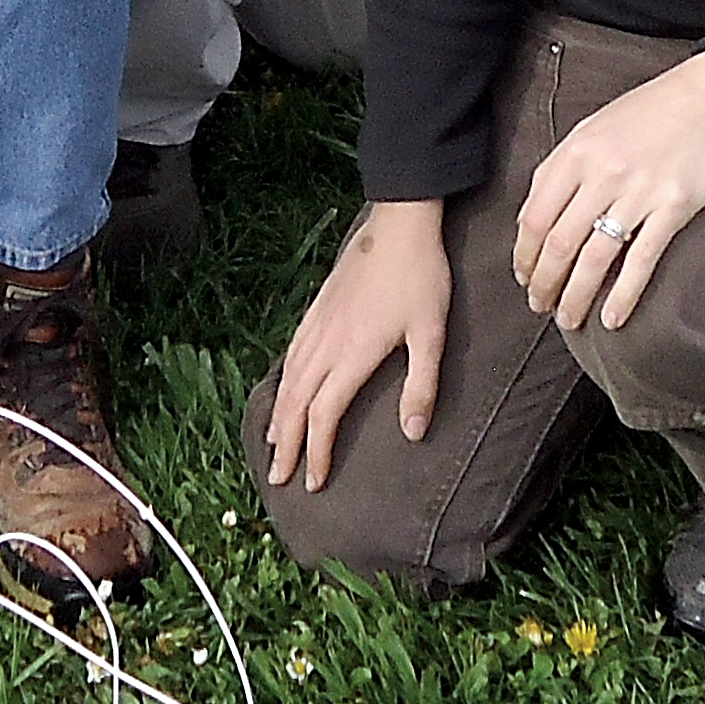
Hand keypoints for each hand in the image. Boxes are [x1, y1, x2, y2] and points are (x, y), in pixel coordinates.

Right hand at [262, 200, 449, 494]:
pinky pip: (291, 353)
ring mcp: (318, 322)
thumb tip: (413, 434)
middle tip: (278, 477)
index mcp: (353, 353)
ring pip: (288, 377)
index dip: (317, 451)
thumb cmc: (421, 277)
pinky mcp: (318, 307)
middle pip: (296, 402)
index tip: (314, 482)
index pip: (324, 415)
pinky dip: (282, 380)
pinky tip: (283, 387)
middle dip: (286, 443)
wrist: (399, 222)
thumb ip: (421, 385)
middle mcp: (327, 342)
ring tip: (273, 443)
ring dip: (278, 414)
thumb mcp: (431, 333)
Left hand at [512, 52, 704, 335]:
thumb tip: (537, 216)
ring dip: (575, 296)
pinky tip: (612, 318)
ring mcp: (638, 192)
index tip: (524, 277)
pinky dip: (622, 295)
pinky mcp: (673, 208)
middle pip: (559, 243)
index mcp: (576, 152)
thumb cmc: (652, 112)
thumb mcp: (596, 128)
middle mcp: (601, 173)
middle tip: (539, 306)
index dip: (524, 254)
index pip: (535, 216)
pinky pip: (640, 261)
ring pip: (593, 258)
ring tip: (568, 320)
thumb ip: (565, 167)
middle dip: (544, 282)